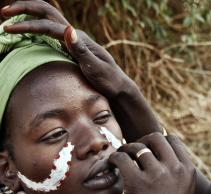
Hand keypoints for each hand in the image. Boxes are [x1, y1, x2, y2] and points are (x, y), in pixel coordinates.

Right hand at [0, 0, 135, 98]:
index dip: (27, 25)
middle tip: (4, 12)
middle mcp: (75, 35)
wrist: (118, 86)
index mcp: (79, 38)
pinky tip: (28, 30)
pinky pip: (51, 30)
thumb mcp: (96, 68)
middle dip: (25, 8)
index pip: (49, 26)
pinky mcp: (72, 47)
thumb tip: (69, 29)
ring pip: (48, 18)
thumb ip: (82, 50)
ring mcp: (74, 40)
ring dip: (29, 14)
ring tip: (9, 16)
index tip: (8, 27)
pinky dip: (37, 25)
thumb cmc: (109, 80)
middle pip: (47, 12)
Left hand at [109, 132, 195, 193]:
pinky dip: (115, 158)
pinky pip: (123, 158)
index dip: (157, 142)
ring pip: (138, 146)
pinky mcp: (138, 183)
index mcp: (188, 170)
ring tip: (121, 157)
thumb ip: (176, 171)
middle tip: (133, 151)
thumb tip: (159, 153)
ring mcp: (158, 175)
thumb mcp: (182, 191)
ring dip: (127, 149)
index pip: (172, 140)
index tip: (147, 149)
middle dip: (142, 141)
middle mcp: (176, 169)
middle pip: (156, 138)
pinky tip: (112, 164)